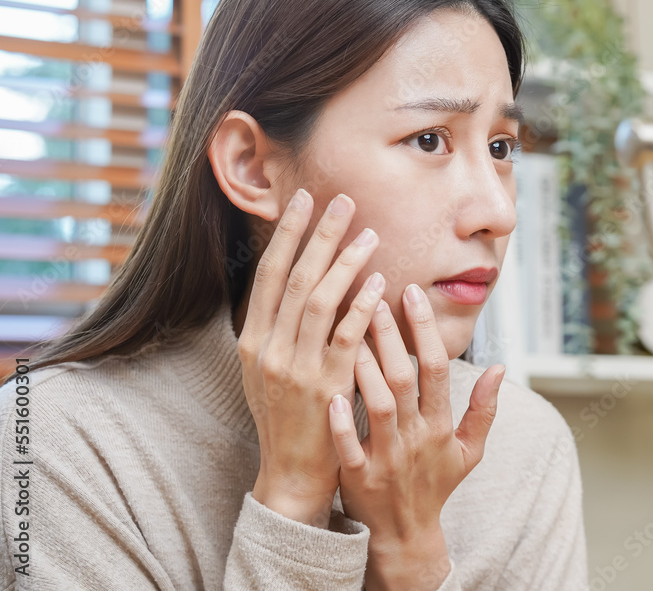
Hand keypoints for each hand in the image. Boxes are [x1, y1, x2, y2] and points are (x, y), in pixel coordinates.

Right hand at [238, 188, 384, 527]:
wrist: (291, 473)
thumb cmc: (288, 418)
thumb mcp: (269, 370)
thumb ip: (280, 329)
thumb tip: (300, 282)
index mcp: (253, 340)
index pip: (269, 274)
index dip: (287, 235)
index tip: (303, 201)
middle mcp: (268, 348)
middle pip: (295, 278)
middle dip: (318, 235)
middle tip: (342, 201)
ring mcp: (294, 367)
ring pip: (319, 301)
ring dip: (345, 263)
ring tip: (369, 234)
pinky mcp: (325, 386)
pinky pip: (345, 336)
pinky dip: (361, 305)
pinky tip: (377, 282)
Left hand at [327, 282, 504, 590]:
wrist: (406, 534)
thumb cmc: (436, 484)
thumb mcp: (471, 450)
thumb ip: (484, 409)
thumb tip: (501, 367)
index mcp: (441, 426)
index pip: (435, 369)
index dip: (424, 331)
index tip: (410, 294)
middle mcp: (416, 437)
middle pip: (403, 379)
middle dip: (388, 336)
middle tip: (372, 294)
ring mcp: (387, 457)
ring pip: (376, 405)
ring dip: (363, 366)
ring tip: (347, 327)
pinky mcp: (359, 477)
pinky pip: (349, 446)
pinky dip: (341, 423)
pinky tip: (332, 393)